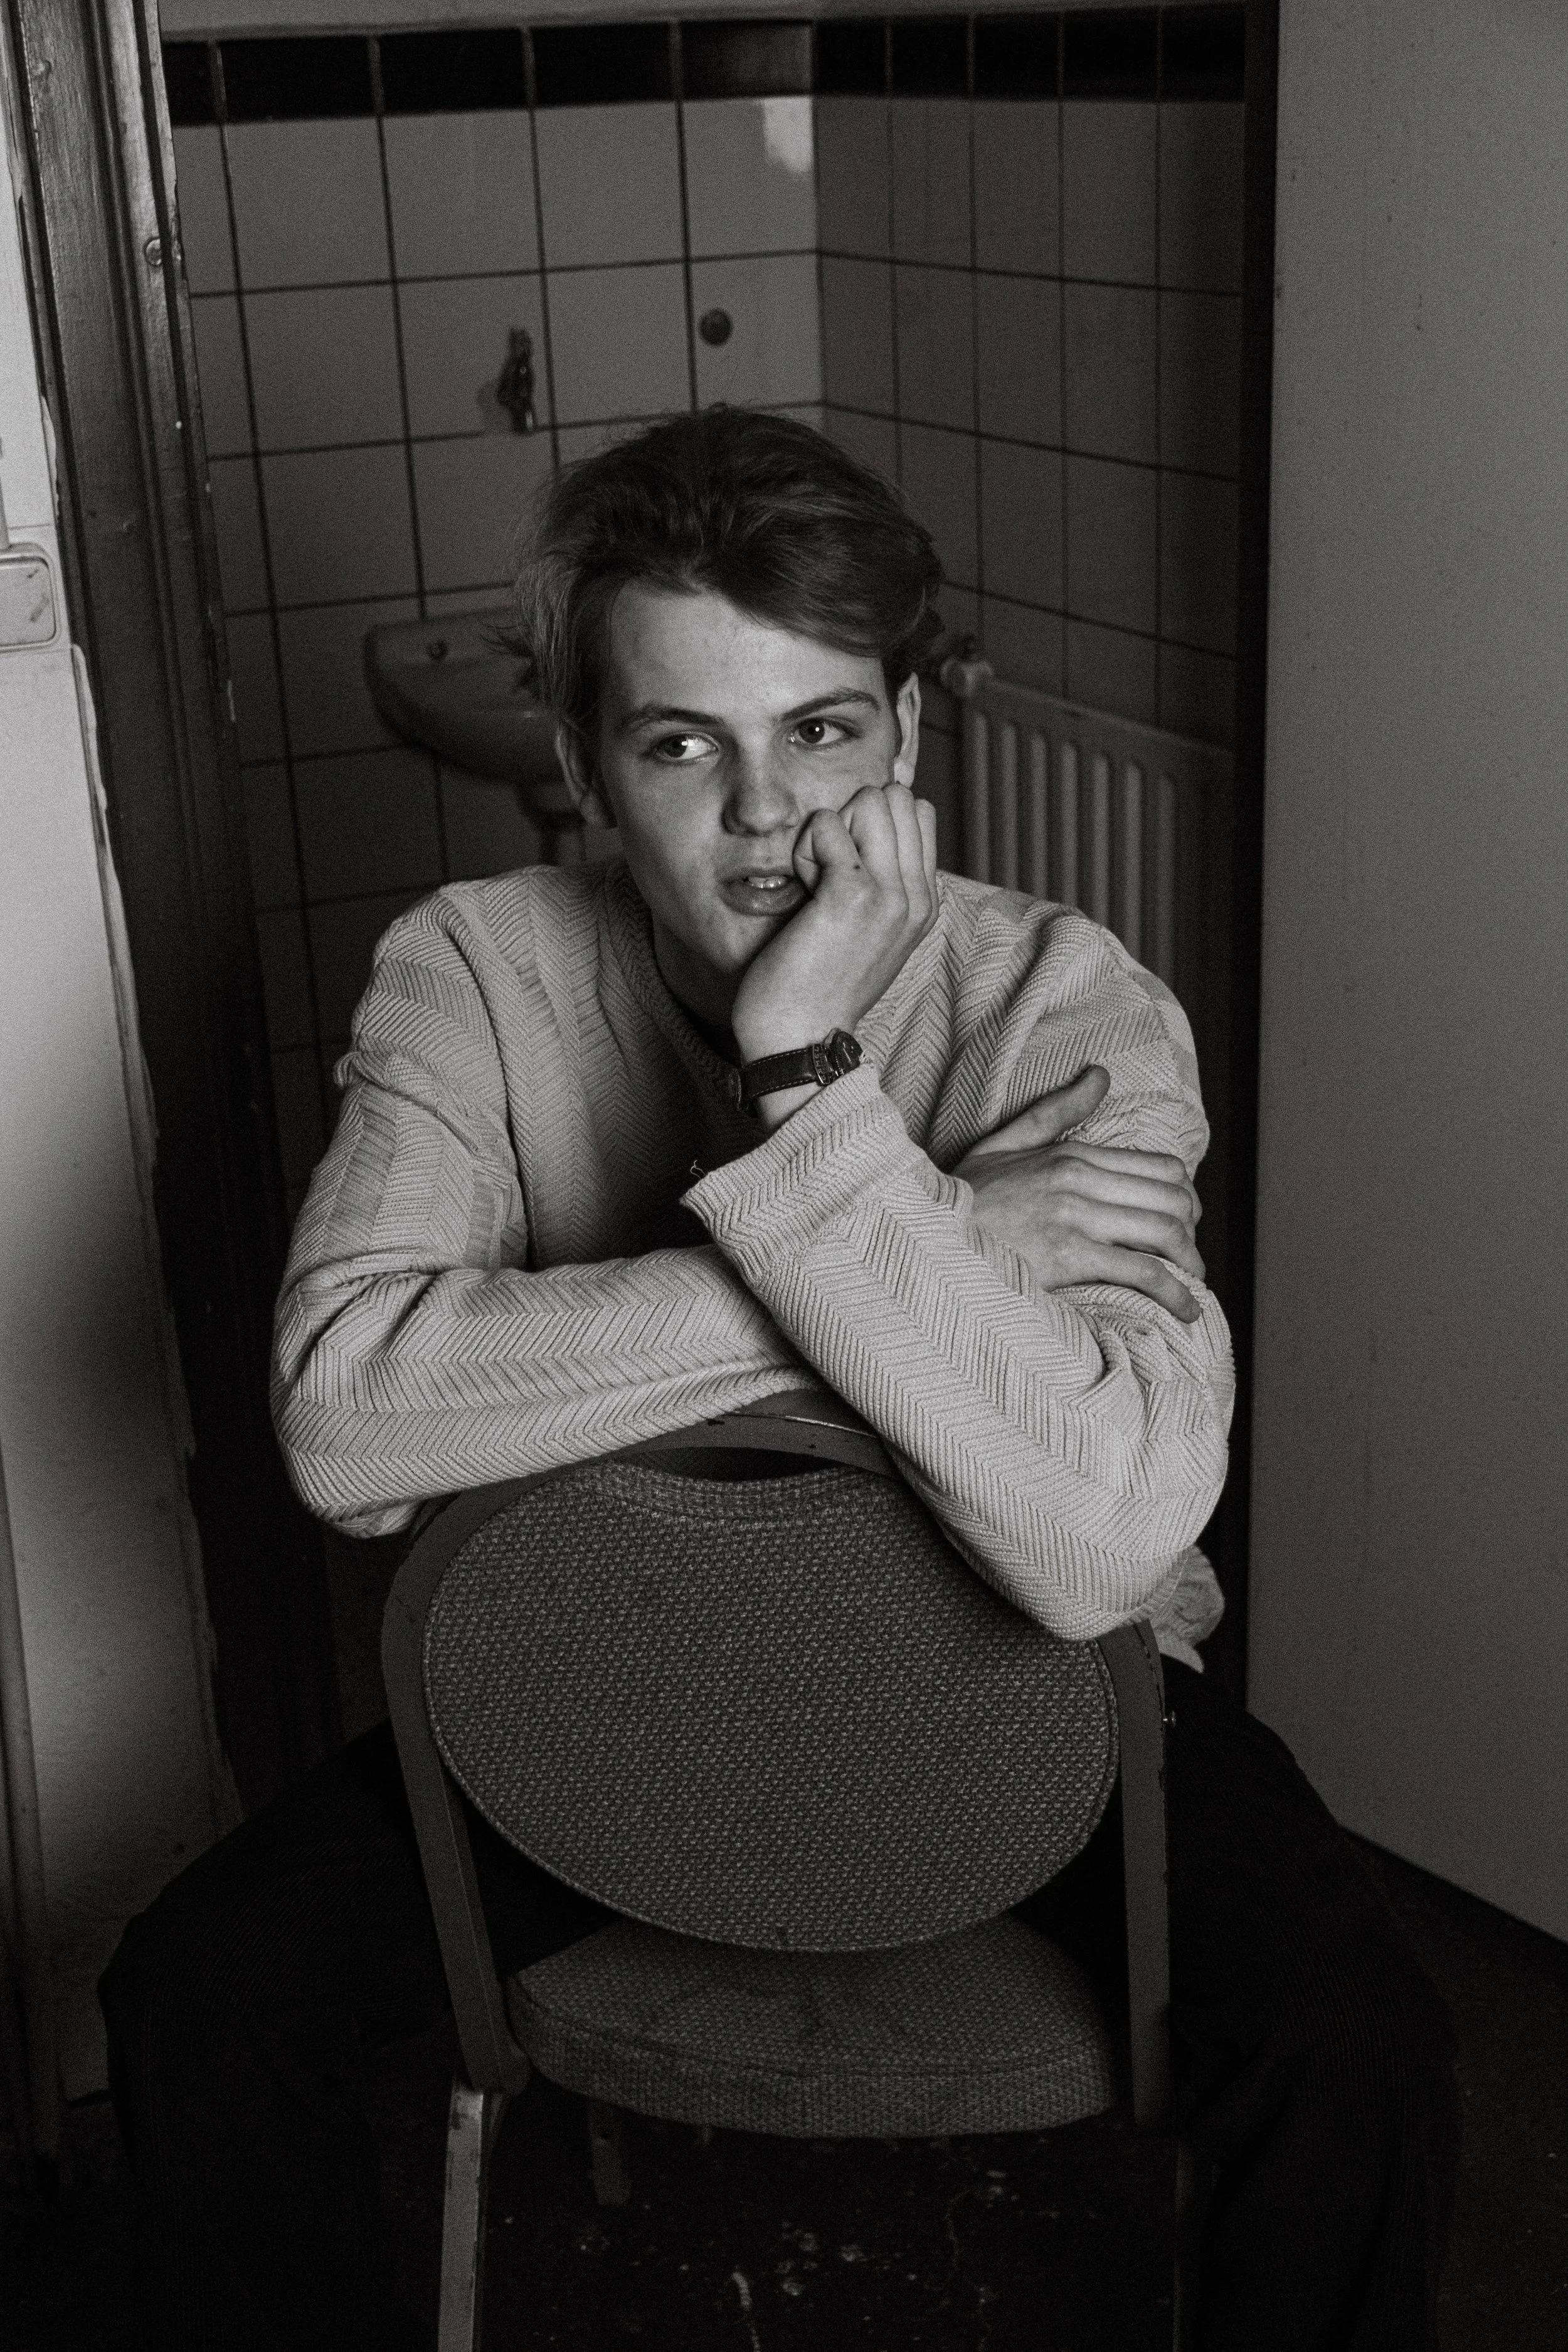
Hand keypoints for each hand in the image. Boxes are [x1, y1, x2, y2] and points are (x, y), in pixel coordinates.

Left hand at [730, 785, 937, 1100]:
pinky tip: (803, 890)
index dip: (872, 826)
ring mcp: (890, 893)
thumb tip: (862, 825)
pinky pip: (827, 824)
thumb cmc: (818, 984)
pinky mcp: (852, 893)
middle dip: (852, 820)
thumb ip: (882, 883)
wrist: (800, 1036)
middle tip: (828, 874)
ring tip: (816, 882)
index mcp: (924, 902)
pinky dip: (805, 847)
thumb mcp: (869, 932)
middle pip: (895, 797)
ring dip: (829, 832)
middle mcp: (917, 895)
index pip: (917, 812)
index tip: (846, 873)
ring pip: (868, 800)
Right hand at [955, 1065, 1205, 1323]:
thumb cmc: (963, 1200)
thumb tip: (1100, 1074)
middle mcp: (1078, 1179)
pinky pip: (1142, 1271)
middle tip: (1190, 1258)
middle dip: (1192, 1232)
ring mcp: (1074, 1217)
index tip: (1184, 1223)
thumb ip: (1057, 1111)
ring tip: (1192, 1286)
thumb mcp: (1005, 1144)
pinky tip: (1186, 1308)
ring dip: (1190, 1264)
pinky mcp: (1068, 1257)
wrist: (922, 1239)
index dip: (1186, 1198)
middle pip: (1172, 1198)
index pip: (1160, 1167)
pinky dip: (1175, 1292)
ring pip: (1165, 1232)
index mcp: (1070, 1154)